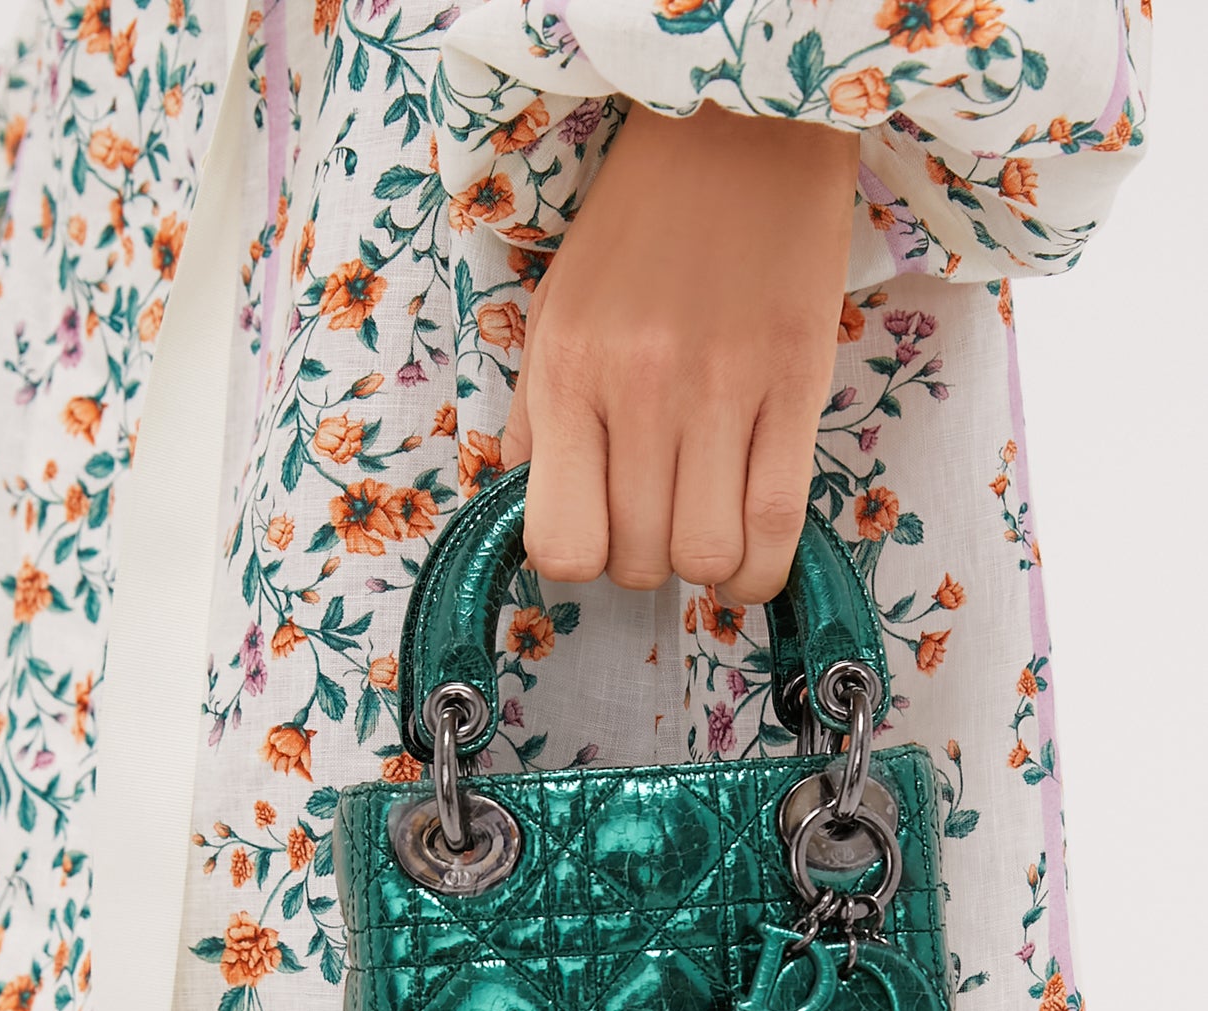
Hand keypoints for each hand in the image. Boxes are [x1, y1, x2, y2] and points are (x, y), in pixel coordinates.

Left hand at [501, 104, 858, 603]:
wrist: (741, 129)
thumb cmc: (640, 226)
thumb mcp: (554, 311)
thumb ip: (535, 417)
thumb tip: (528, 510)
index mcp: (566, 372)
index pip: (560, 543)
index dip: (581, 561)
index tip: (600, 535)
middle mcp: (637, 388)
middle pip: (637, 559)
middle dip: (646, 561)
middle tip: (659, 517)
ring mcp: (720, 389)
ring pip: (705, 555)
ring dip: (705, 567)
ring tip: (707, 526)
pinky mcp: (796, 383)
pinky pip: (777, 525)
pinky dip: (761, 568)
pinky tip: (751, 556)